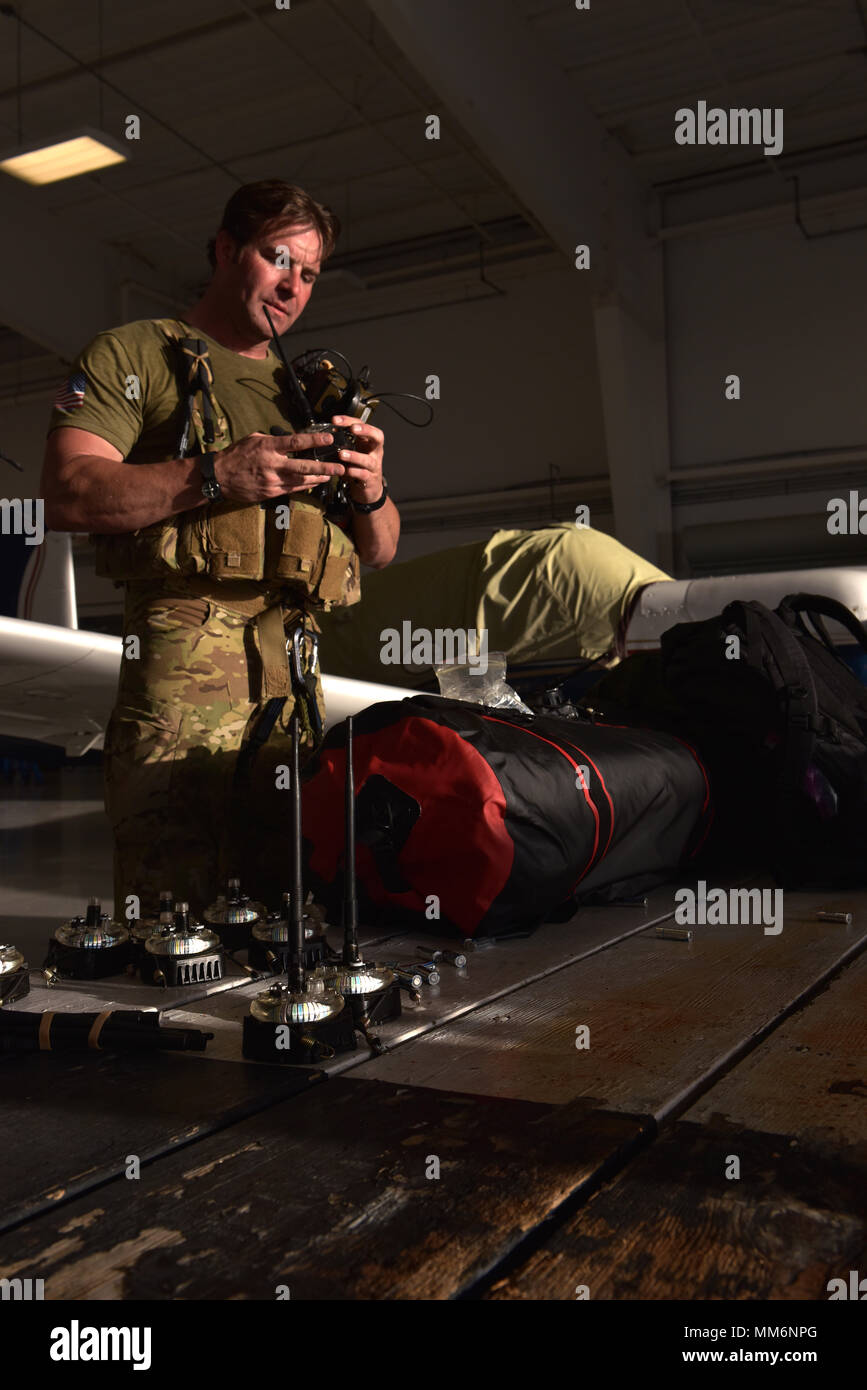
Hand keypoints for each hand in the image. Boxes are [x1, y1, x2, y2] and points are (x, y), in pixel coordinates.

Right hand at [211, 431, 344, 502]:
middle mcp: (272, 465)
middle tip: (341, 467)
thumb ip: (273, 439)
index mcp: (268, 447)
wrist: (219, 477)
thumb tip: (290, 439)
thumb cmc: (236, 455)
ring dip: (319, 478)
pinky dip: (306, 486)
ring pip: (301, 481)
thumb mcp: (254, 439)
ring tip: (333, 475)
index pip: (296, 442)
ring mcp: (272, 481)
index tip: (329, 438)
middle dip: (325, 467)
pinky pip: (292, 489)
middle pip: (304, 467)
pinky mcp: (270, 493)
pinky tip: (316, 483)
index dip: (315, 440)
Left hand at [332, 416, 384, 502]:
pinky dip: (353, 472)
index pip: (362, 425)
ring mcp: (374, 465)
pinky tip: (345, 471)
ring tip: (342, 454)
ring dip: (354, 456)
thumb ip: (343, 441)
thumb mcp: (353, 450)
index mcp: (368, 441)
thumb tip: (328, 431)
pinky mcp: (370, 479)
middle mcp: (374, 451)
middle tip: (353, 429)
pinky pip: (363, 475)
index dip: (350, 420)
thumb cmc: (359, 467)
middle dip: (365, 430)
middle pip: (377, 437)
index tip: (335, 420)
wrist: (368, 488)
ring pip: (368, 459)